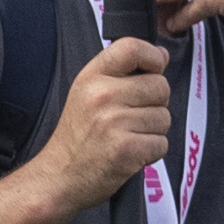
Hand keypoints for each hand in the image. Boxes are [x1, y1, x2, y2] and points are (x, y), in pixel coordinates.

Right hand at [34, 34, 173, 215]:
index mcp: (91, 78)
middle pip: (160, 86)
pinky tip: (129, 153)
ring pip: (164, 117)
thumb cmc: (78, 137)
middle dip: (155, 104)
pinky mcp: (127, 148)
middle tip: (130, 119)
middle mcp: (102, 95)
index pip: (131, 47)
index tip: (154, 69)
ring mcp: (114, 122)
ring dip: (152, 131)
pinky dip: (151, 152)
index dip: (153, 56)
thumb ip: (122, 74)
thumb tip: (162, 55)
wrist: (59, 176)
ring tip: (125, 137)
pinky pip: (162, 143)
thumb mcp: (88, 94)